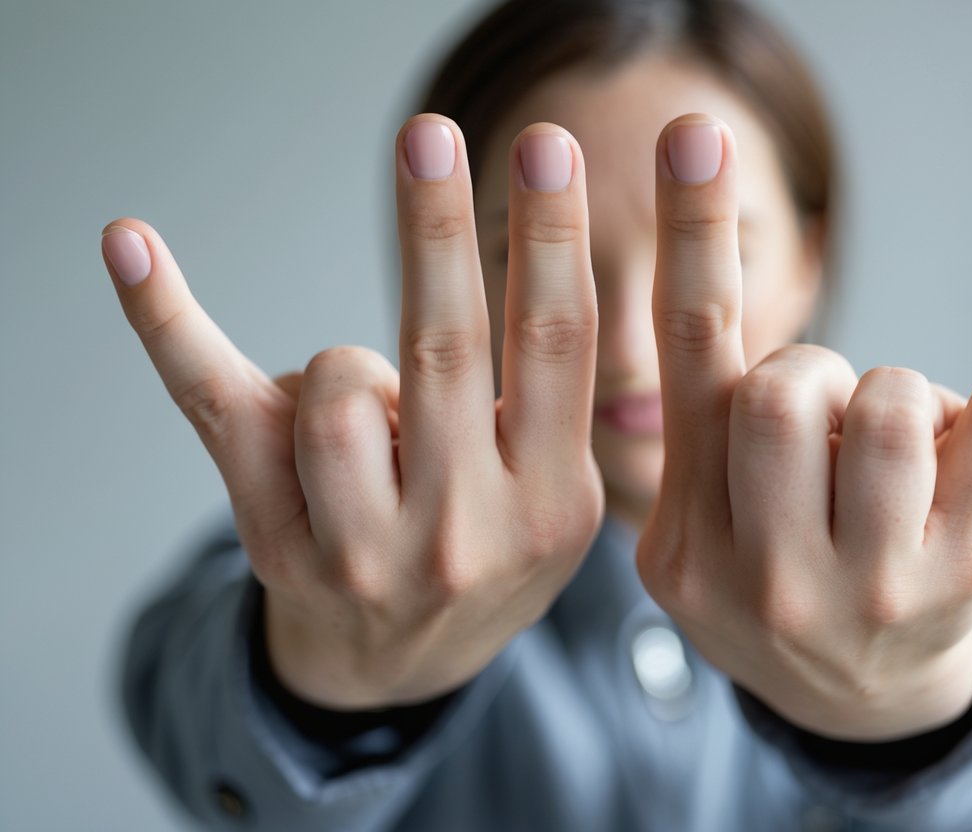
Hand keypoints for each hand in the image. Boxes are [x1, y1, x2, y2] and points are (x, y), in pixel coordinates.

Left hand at [101, 114, 603, 708]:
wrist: (397, 668)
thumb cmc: (486, 560)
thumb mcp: (557, 511)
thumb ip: (555, 415)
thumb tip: (518, 269)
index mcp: (550, 504)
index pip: (555, 349)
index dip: (550, 243)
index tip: (543, 150)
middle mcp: (460, 532)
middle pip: (446, 350)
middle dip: (436, 232)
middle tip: (429, 138)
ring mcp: (360, 544)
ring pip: (336, 386)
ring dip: (347, 363)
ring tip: (368, 406)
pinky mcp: (276, 536)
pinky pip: (218, 405)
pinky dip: (171, 321)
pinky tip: (135, 247)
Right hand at [635, 113, 971, 739]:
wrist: (851, 692)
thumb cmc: (769, 578)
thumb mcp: (695, 530)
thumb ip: (695, 436)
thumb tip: (752, 320)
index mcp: (688, 534)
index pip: (689, 361)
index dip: (690, 239)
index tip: (698, 134)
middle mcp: (772, 567)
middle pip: (788, 381)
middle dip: (806, 373)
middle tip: (815, 423)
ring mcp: (876, 573)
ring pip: (884, 398)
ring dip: (882, 396)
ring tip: (880, 454)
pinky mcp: (969, 555)